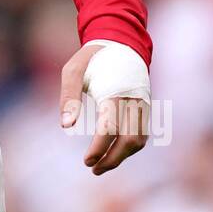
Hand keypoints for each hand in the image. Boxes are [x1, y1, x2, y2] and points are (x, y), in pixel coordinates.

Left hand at [59, 40, 150, 174]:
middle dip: (112, 160)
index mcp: (114, 92)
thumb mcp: (73, 70)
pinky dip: (130, 147)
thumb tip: (66, 126)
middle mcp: (133, 100)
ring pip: (139, 140)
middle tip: (93, 169)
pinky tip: (113, 152)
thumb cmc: (92, 58)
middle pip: (130, 141)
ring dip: (122, 157)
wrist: (121, 42)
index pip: (110, 129)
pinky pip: (142, 133)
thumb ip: (68, 97)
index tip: (87, 161)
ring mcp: (143, 104)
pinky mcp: (146, 106)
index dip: (99, 149)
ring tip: (101, 165)